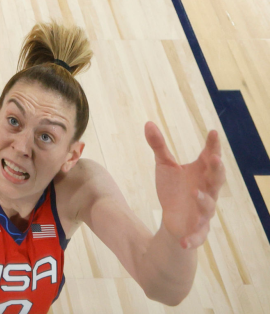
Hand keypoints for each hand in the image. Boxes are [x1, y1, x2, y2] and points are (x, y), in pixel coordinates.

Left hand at [145, 122, 225, 248]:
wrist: (173, 219)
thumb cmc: (174, 189)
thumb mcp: (164, 166)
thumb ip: (159, 146)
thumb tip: (148, 123)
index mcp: (202, 174)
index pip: (211, 158)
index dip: (213, 145)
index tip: (212, 131)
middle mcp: (207, 191)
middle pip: (216, 180)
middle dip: (217, 170)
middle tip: (214, 158)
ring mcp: (203, 212)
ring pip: (208, 207)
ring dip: (204, 200)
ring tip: (195, 192)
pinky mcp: (196, 230)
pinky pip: (198, 236)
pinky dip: (193, 239)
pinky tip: (184, 241)